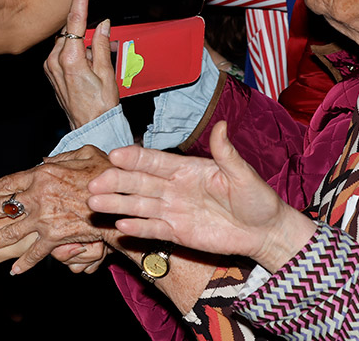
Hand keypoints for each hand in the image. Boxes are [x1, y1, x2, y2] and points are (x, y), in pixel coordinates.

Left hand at [0, 146, 115, 274]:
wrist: (122, 200)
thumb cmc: (107, 174)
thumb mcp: (84, 154)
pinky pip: (35, 252)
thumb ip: (60, 157)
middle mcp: (37, 195)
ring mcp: (44, 218)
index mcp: (41, 174)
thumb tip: (43, 161)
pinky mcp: (55, 236)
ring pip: (8, 233)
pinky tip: (12, 271)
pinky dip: (25, 263)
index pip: (6, 183)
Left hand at [45, 0, 119, 129]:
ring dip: (83, 43)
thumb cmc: (100, 106)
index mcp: (70, 58)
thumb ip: (102, 45)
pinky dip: (77, 52)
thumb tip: (102, 24)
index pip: (75, 20)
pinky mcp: (51, 71)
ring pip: (68, 41)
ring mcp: (51, 67)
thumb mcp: (107, 73)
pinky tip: (89, 64)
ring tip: (98, 62)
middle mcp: (55, 60)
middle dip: (88, 30)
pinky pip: (64, 51)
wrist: (89, 128)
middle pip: (71, 30)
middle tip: (105, 41)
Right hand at [87, 122, 292, 261]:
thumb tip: (222, 126)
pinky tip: (119, 225)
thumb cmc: (257, 199)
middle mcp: (174, 188)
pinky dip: (137, 227)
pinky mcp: (177, 232)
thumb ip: (227, 153)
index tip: (114, 155)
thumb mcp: (243, 174)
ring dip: (116, 204)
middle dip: (115, 182)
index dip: (134, 158)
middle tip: (93, 183)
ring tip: (94, 203)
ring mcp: (173, 210)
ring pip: (139, 206)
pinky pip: (153, 229)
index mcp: (187, 169)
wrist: (265, 231)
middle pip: (139, 183)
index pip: (155, 161)